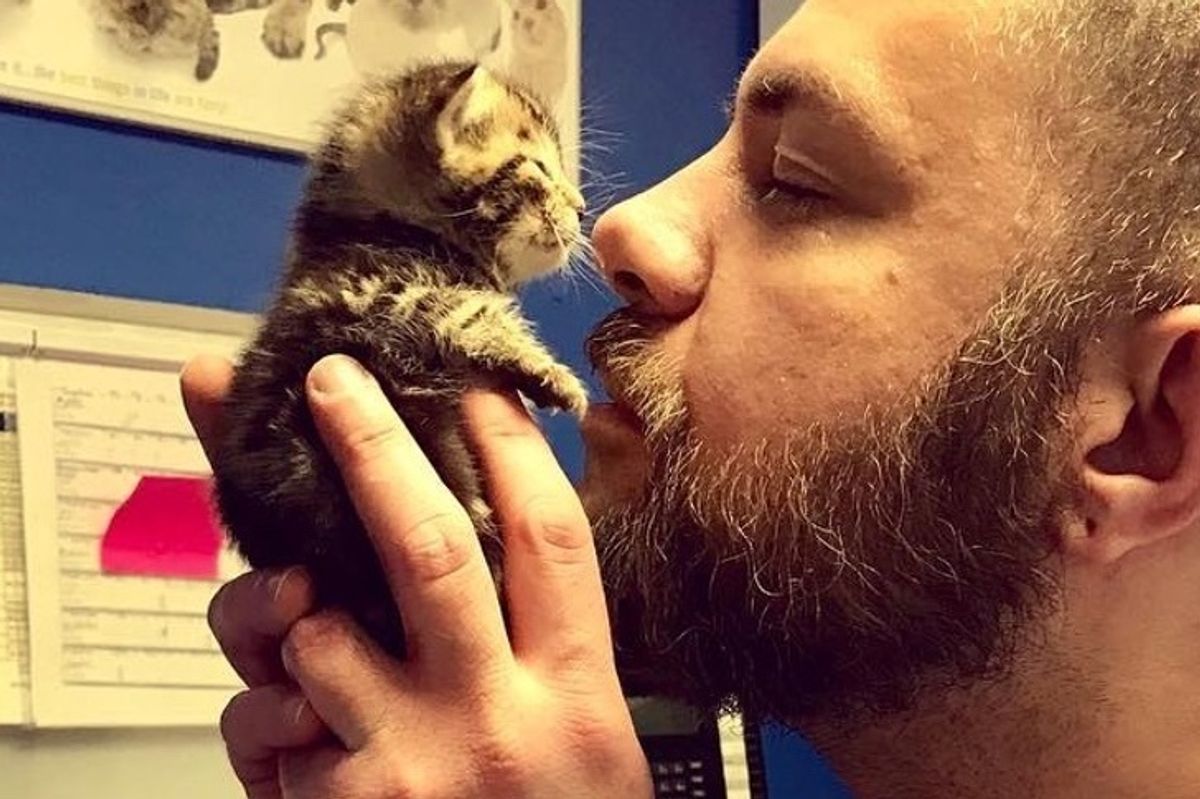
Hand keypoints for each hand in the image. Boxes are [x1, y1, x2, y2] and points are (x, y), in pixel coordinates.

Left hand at [184, 354, 651, 797]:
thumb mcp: (586, 741)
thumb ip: (541, 649)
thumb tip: (487, 542)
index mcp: (576, 698)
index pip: (553, 541)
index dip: (514, 450)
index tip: (475, 386)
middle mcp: (496, 724)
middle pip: (432, 550)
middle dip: (374, 448)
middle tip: (330, 380)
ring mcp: (407, 771)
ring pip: (312, 633)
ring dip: (283, 610)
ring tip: (301, 621)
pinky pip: (261, 720)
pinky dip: (265, 709)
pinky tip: (302, 739)